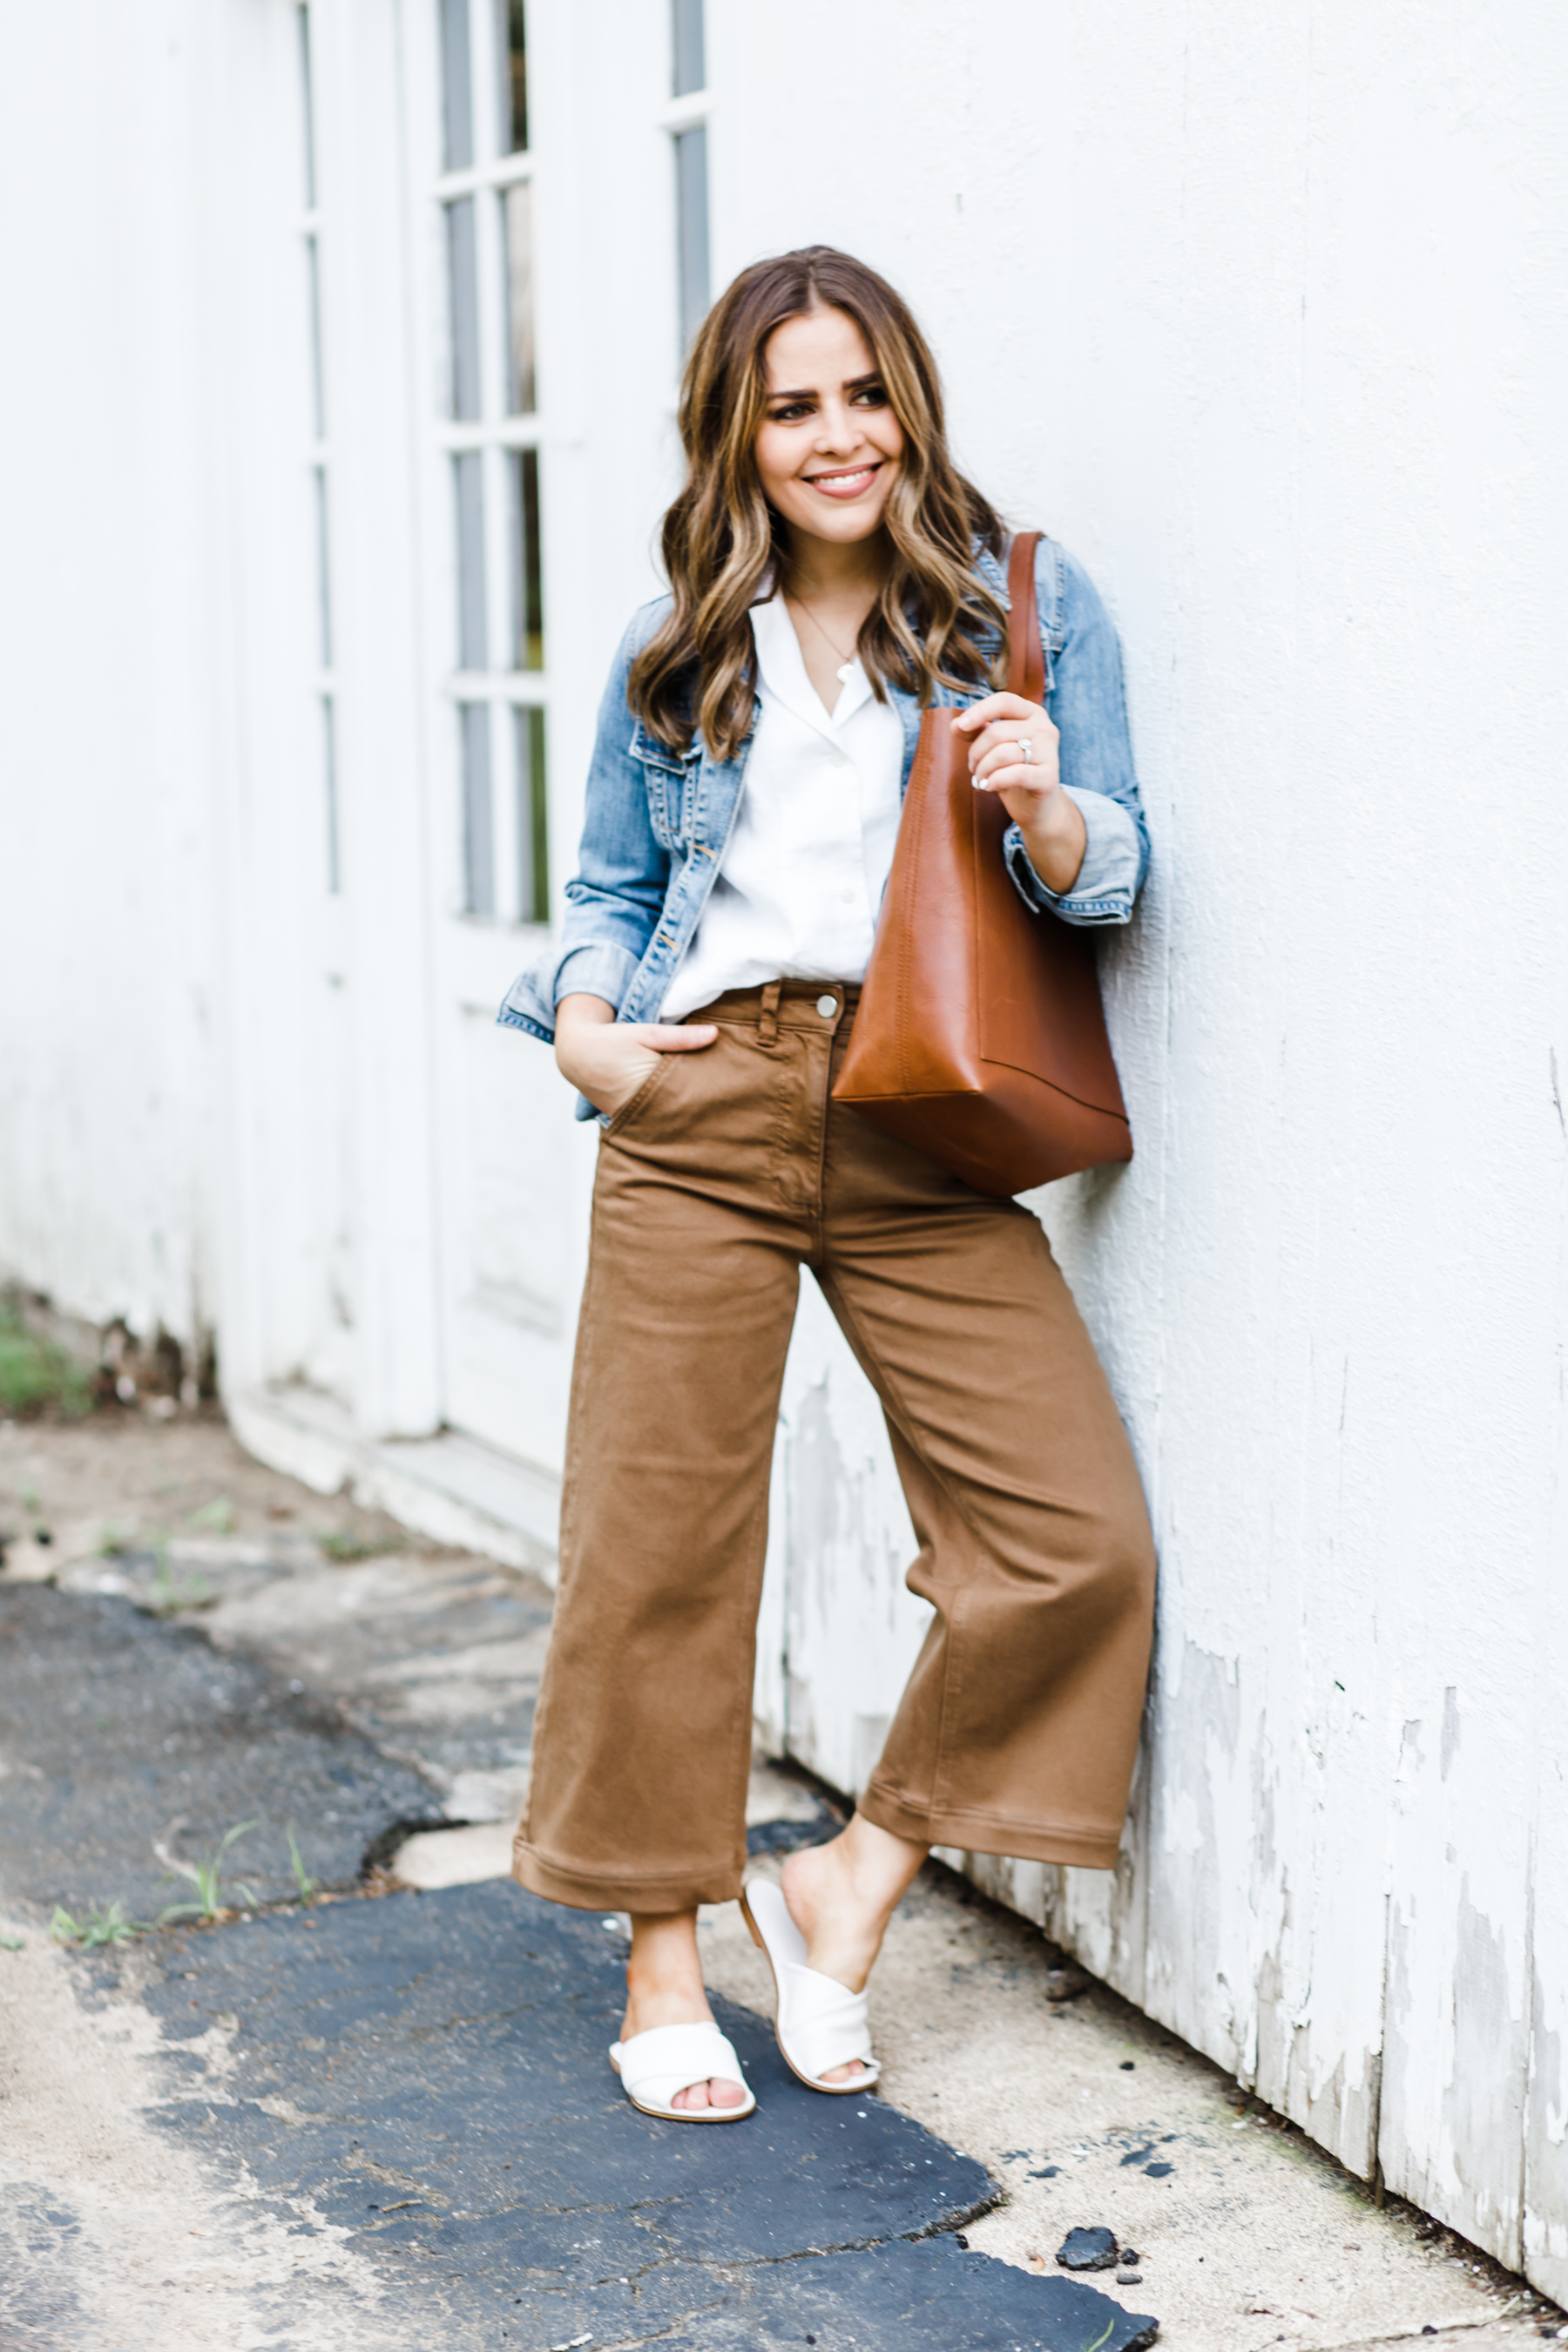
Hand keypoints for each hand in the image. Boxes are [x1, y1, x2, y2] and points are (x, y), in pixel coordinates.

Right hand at [554, 993, 716, 1117]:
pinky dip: (670, 1115)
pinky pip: (657, 1121)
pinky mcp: (631, 1122)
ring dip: (687, 1112)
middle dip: (702, 1105)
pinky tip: (687, 1111)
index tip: (731, 1088)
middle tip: (730, 1100)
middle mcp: (643, 1108)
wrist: (578, 1056)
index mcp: (650, 1085)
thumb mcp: (646, 1032)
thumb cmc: (613, 1041)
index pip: (689, 1092)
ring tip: (713, 1108)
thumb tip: (715, 1034)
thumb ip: (680, 1037)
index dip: (710, 1090)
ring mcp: (636, 1118)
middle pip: (683, 1110)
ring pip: (670, 1118)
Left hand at [951, 692, 1085, 897]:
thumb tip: (956, 724)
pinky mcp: (1049, 777)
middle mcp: (1045, 728)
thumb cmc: (1012, 770)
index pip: (1004, 701)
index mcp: (1032, 713)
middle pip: (996, 732)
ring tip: (981, 779)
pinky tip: (989, 787)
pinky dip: (995, 781)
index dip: (979, 711)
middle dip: (976, 753)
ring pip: (1002, 754)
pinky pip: (1014, 774)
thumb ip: (975, 731)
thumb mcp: (992, 747)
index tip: (961, 727)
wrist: (1036, 806)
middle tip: (973, 768)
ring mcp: (1049, 752)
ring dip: (982, 770)